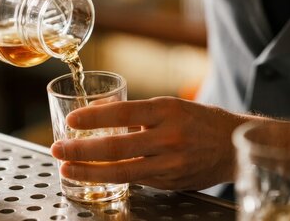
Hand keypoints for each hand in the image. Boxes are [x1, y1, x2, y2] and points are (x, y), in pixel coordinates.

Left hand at [50, 97, 247, 190]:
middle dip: (82, 150)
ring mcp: (170, 163)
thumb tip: (98, 110)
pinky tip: (93, 175)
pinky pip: (136, 180)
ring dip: (90, 171)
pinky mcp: (171, 182)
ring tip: (67, 168)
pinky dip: (111, 177)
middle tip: (58, 149)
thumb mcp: (168, 106)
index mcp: (166, 111)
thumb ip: (135, 112)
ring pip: (123, 171)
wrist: (232, 145)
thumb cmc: (197, 120)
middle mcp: (169, 137)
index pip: (123, 113)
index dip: (94, 117)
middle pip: (118, 147)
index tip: (71, 120)